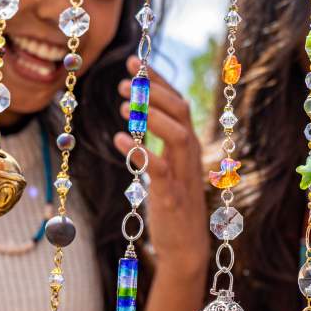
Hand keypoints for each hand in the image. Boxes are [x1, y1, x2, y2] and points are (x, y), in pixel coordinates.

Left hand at [115, 56, 208, 275]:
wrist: (185, 247)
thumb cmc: (171, 205)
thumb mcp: (166, 167)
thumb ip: (158, 142)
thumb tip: (139, 114)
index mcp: (189, 146)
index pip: (178, 102)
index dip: (158, 81)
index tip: (135, 63)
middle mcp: (191, 156)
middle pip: (181, 111)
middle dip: (154, 92)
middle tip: (125, 83)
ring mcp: (184, 175)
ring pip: (179, 135)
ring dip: (152, 117)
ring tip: (124, 108)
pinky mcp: (172, 197)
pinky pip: (159, 170)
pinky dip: (141, 152)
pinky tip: (119, 141)